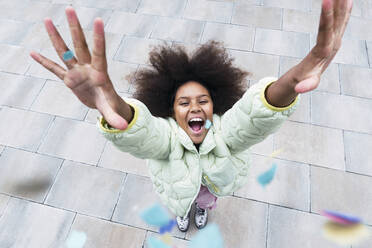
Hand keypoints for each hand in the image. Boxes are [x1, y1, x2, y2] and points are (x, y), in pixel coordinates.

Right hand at [30, 7, 130, 129]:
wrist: (104, 103)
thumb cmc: (110, 104)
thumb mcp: (111, 110)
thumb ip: (114, 118)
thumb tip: (122, 127)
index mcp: (100, 72)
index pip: (99, 52)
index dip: (98, 38)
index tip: (98, 20)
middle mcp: (87, 68)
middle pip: (80, 45)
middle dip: (75, 28)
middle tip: (70, 8)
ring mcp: (76, 72)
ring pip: (65, 51)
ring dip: (56, 37)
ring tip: (48, 20)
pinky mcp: (69, 79)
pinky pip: (54, 69)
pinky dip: (44, 62)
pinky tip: (33, 53)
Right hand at [281, 0, 352, 93]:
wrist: (310, 78)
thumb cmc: (305, 80)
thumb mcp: (305, 84)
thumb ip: (305, 86)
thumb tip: (299, 90)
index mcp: (325, 51)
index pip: (326, 31)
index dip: (326, 17)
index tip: (326, 1)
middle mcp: (334, 43)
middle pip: (337, 21)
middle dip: (338, 4)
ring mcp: (336, 39)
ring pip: (340, 19)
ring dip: (342, 4)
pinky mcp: (334, 38)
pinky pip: (341, 21)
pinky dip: (345, 10)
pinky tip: (348, 1)